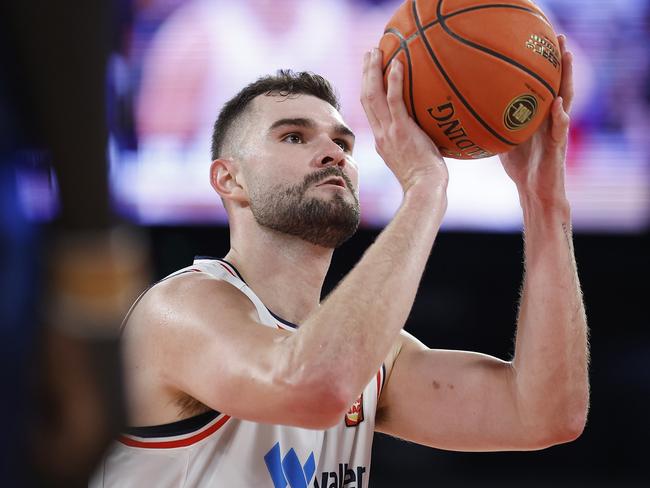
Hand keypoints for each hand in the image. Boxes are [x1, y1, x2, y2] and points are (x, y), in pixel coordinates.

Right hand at [361, 48, 448, 193]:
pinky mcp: (401, 130)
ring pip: (373, 95)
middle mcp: (381, 134)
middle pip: (366, 98)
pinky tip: (398, 63)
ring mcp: (388, 132)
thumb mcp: (415, 161)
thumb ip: (414, 146)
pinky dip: (394, 81)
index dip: (369, 89)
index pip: (370, 111)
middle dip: (366, 74)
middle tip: (369, 54)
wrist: (424, 189)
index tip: (371, 74)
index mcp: (382, 141)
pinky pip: (394, 100)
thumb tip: (428, 136)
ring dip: (373, 70)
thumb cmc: (426, 180)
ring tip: (376, 50)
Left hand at [498, 35, 573, 206]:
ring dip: (566, 79)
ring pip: (565, 100)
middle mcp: (551, 119)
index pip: (545, 85)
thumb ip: (493, 125)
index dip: (544, 65)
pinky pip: (560, 129)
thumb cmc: (521, 167)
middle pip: (559, 85)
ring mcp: (557, 132)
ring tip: (566, 57)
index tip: (540, 41)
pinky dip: (560, 116)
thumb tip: (466, 115)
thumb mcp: (503, 141)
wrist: (535, 192)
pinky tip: (556, 104)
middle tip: (559, 37)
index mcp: (540, 116)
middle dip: (560, 62)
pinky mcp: (559, 148)